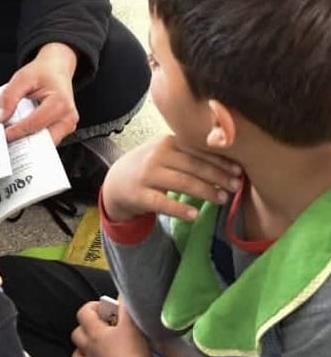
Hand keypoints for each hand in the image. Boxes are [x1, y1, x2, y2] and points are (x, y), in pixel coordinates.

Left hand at [0, 43, 78, 144]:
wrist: (56, 68)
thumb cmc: (43, 72)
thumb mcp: (22, 78)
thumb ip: (9, 97)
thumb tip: (1, 117)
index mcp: (60, 102)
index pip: (35, 124)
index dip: (17, 131)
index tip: (3, 135)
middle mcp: (68, 116)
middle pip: (44, 140)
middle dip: (25, 142)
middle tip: (7, 141)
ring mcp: (68, 124)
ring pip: (47, 145)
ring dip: (30, 143)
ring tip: (14, 138)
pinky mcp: (64, 129)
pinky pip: (48, 140)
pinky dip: (35, 139)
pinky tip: (23, 134)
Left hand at [70, 299, 152, 356]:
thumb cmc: (134, 350)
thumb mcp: (132, 323)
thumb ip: (126, 306)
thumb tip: (122, 295)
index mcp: (94, 334)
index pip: (83, 313)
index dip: (92, 307)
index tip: (105, 308)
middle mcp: (90, 351)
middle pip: (76, 335)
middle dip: (85, 328)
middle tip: (102, 326)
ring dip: (82, 353)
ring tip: (95, 350)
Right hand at [102, 134, 243, 223]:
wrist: (116, 182)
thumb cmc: (150, 166)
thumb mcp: (166, 152)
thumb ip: (190, 152)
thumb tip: (230, 160)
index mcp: (167, 142)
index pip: (198, 149)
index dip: (220, 160)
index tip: (239, 170)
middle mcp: (157, 155)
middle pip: (193, 166)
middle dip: (218, 176)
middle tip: (236, 186)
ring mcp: (147, 175)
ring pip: (182, 183)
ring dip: (206, 191)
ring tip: (223, 200)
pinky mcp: (139, 195)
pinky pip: (162, 202)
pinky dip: (179, 209)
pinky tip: (194, 215)